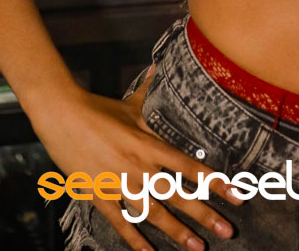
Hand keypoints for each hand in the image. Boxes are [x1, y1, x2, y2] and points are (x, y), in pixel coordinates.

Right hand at [32, 66, 242, 250]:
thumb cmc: (98, 109)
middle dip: (204, 215)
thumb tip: (160, 66)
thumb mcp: (129, 103)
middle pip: (178, 195)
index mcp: (150, 144)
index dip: (214, 182)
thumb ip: (149, 91)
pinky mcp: (98, 195)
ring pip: (153, 213)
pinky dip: (134, 239)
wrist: (62, 116)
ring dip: (176, 232)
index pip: (190, 166)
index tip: (236, 195)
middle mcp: (139, 166)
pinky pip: (120, 222)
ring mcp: (119, 183)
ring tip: (197, 247)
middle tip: (227, 231)